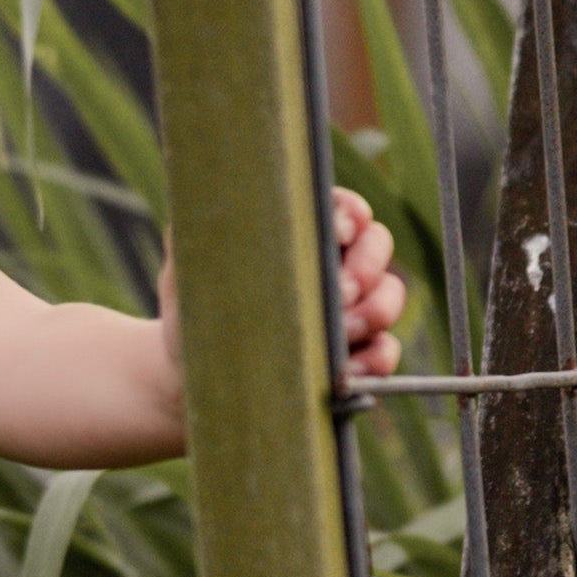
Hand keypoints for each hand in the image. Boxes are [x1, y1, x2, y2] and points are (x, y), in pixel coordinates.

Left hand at [155, 186, 409, 388]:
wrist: (190, 388)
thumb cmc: (190, 322)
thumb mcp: (187, 274)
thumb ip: (200, 231)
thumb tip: (211, 188)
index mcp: (299, 237)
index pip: (341, 208)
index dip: (349, 214)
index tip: (338, 231)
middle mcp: (330, 269)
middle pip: (377, 244)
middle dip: (367, 264)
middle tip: (341, 292)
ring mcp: (348, 314)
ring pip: (389, 296)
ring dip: (376, 310)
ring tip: (344, 331)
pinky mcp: (354, 360)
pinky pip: (385, 353)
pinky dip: (374, 360)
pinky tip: (347, 370)